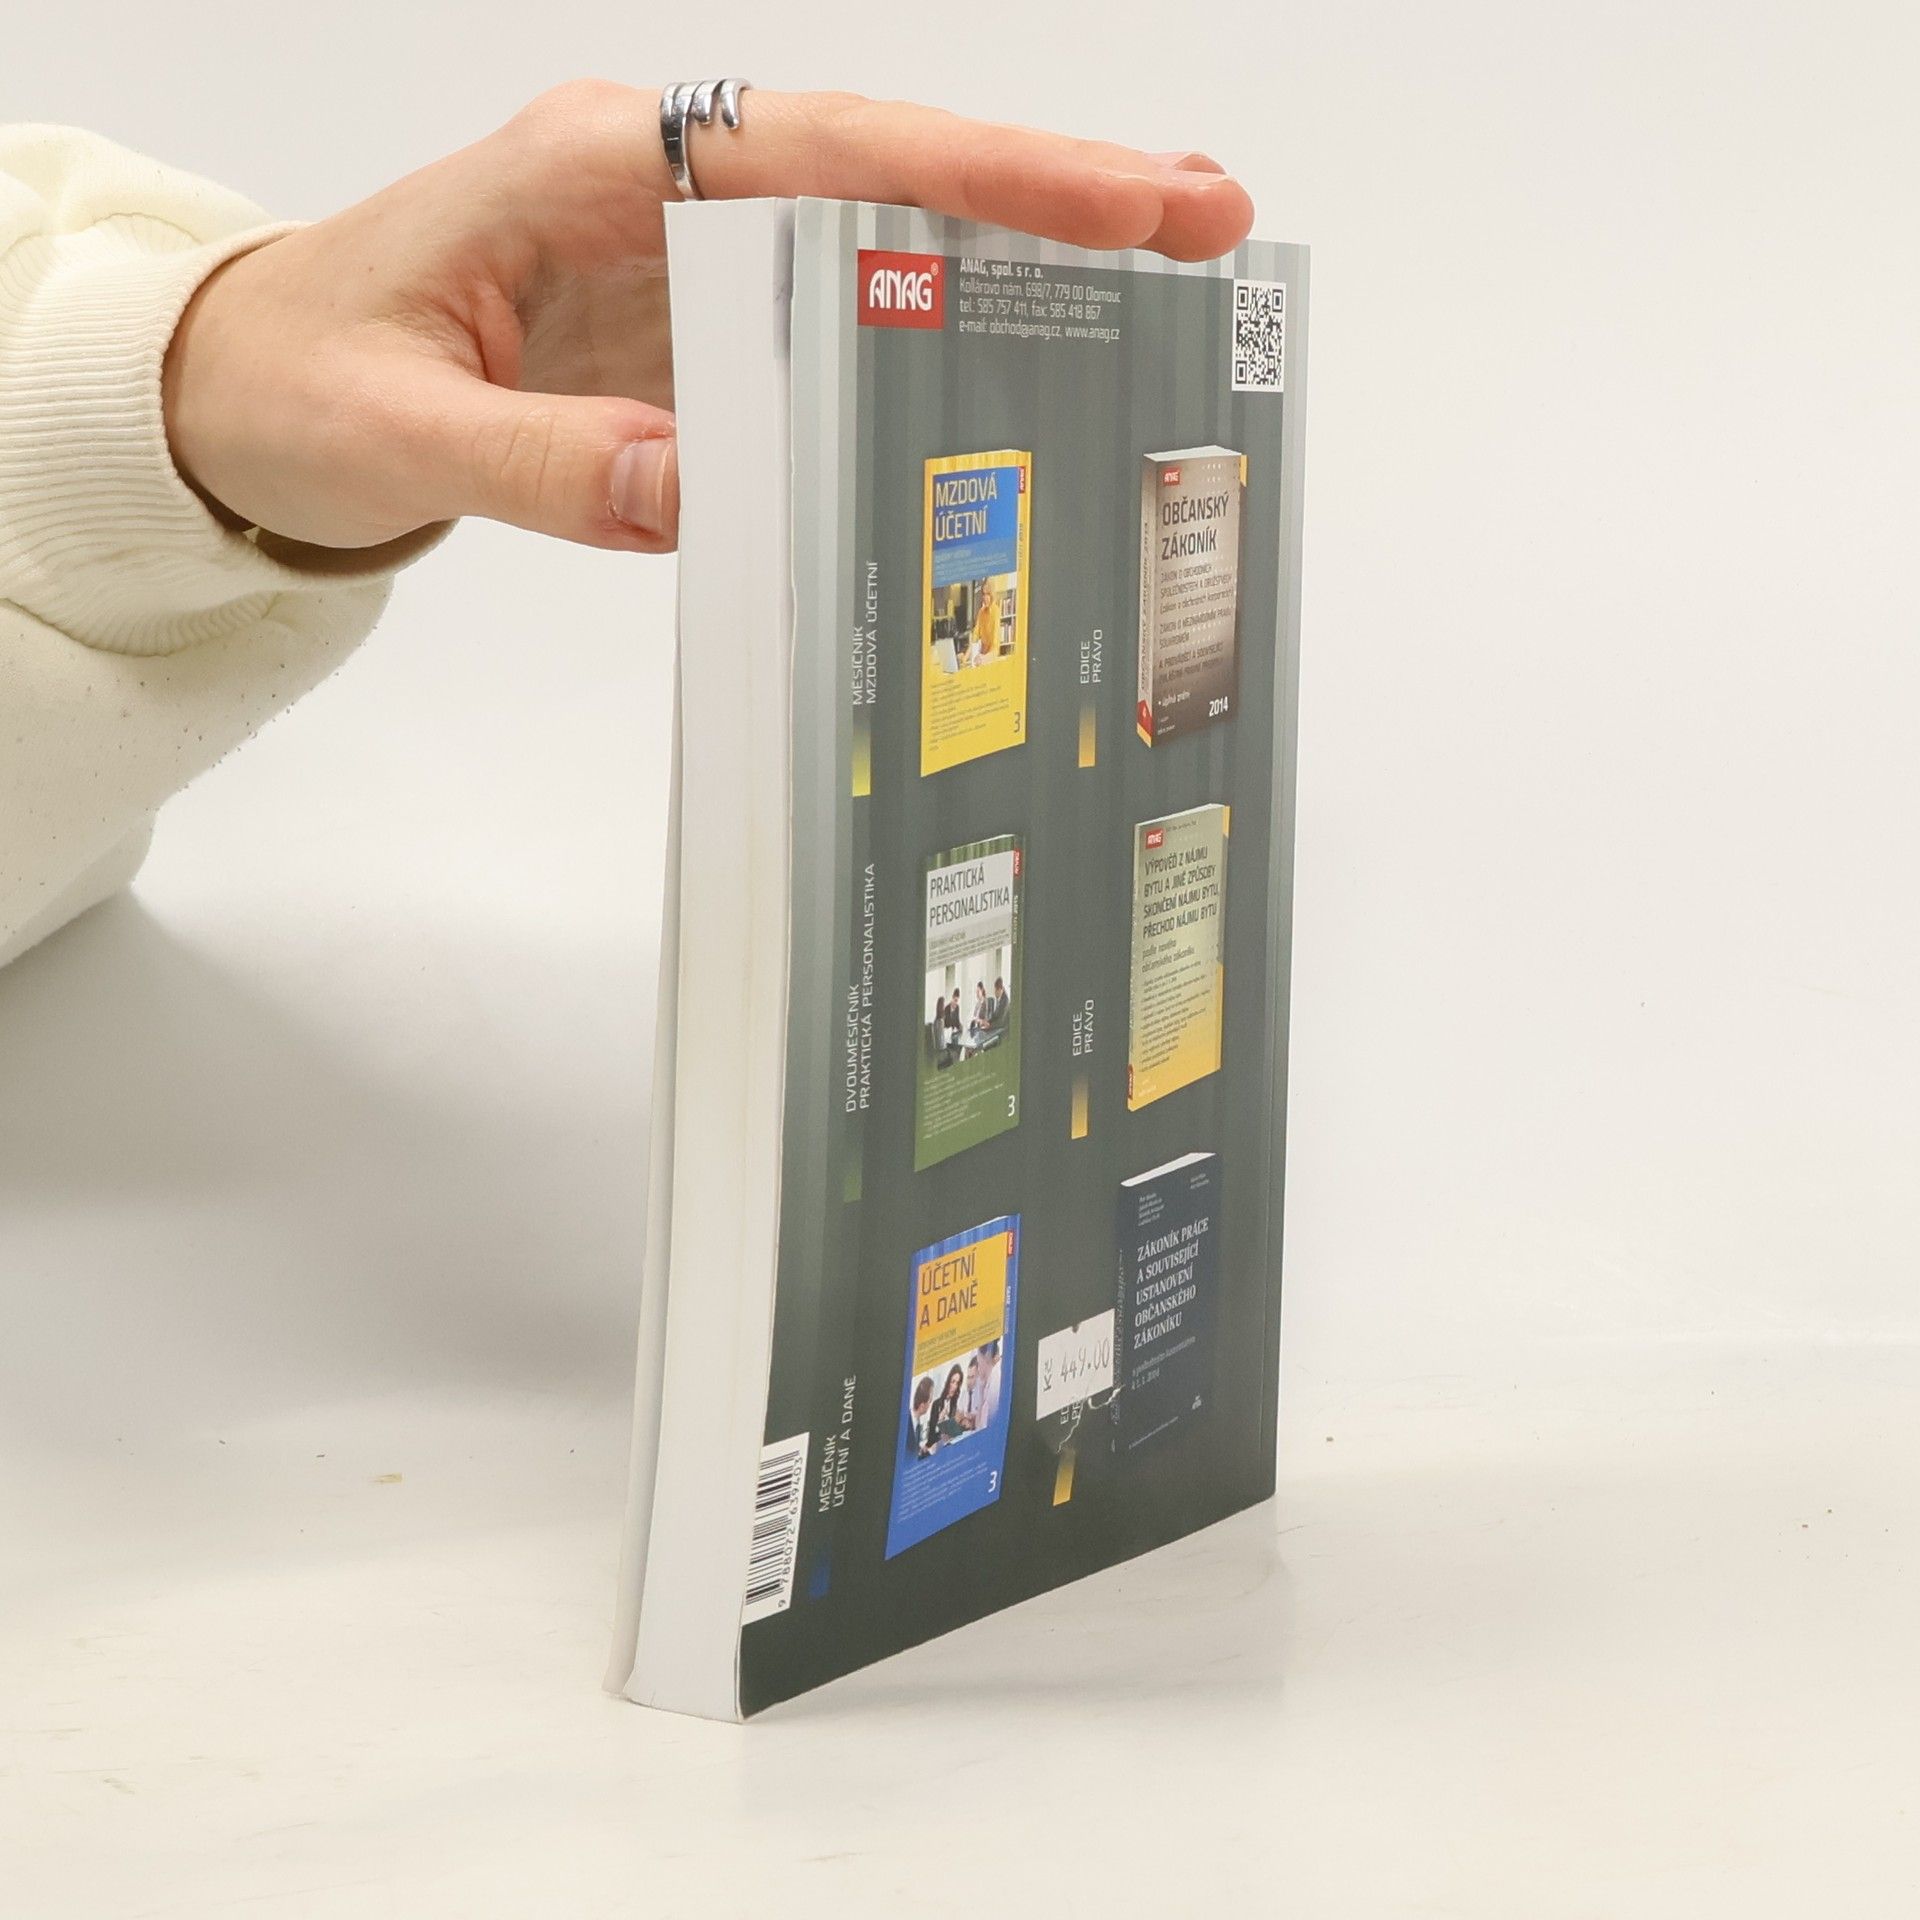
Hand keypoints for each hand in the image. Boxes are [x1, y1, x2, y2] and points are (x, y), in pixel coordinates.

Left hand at [160, 83, 1254, 553]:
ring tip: (1158, 280)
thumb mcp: (391, 432)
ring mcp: (688, 261)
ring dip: (1017, 256)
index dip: (982, 176)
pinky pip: (833, 322)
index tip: (1122, 198)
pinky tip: (1022, 360)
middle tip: (1206, 218)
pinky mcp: (695, 331)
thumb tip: (688, 490)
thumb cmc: (298, 381)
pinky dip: (937, 332)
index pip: (824, 154)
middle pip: (889, 170)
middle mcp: (663, 194)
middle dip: (1051, 191)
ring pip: (879, 235)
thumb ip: (532, 464)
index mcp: (598, 171)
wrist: (250, 395)